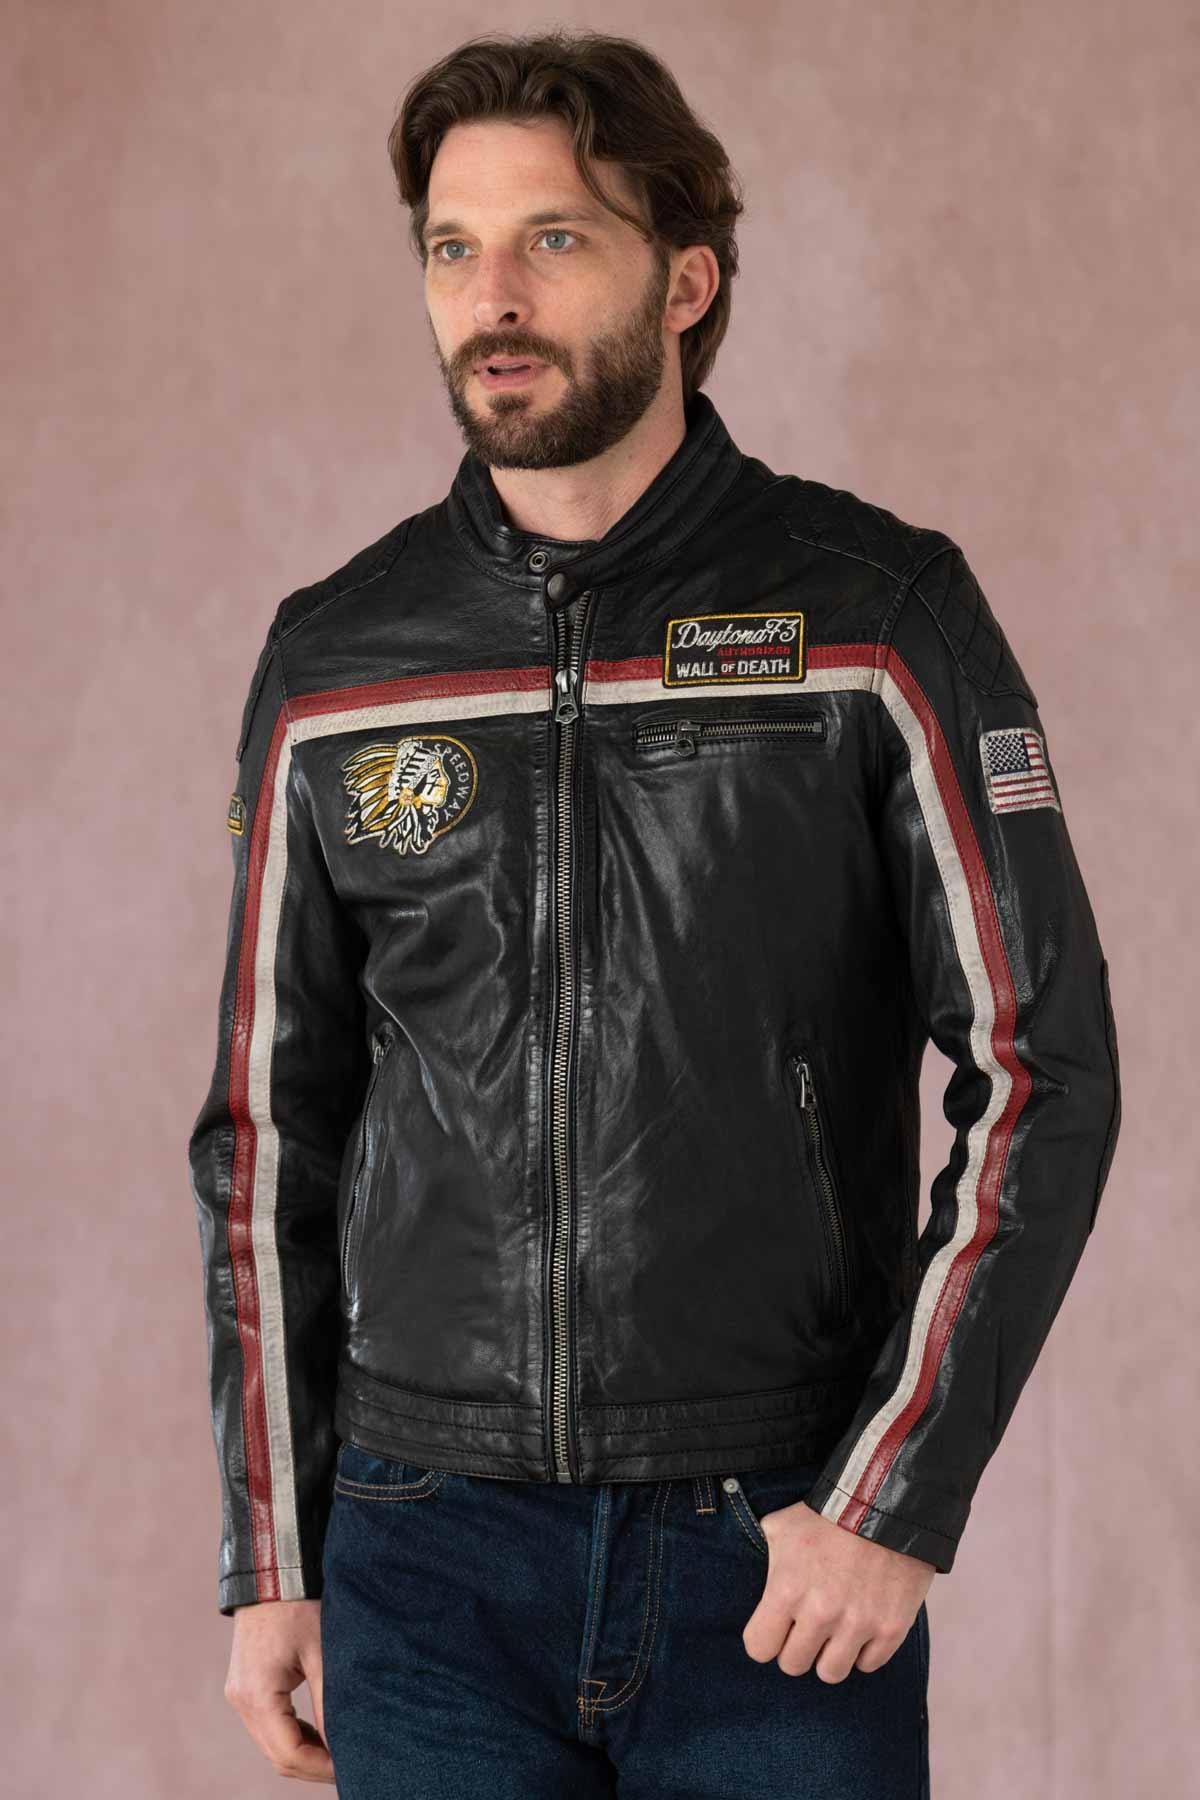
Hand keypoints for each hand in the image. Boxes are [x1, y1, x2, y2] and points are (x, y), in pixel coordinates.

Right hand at [223, 1597, 333, 1782]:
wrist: (270, 1572)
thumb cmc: (298, 1605)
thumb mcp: (321, 1652)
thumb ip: (330, 1702)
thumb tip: (345, 1743)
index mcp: (257, 1695)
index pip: (289, 1752)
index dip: (321, 1767)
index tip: (351, 1767)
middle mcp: (241, 1701)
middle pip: (277, 1756)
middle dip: (313, 1767)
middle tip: (349, 1765)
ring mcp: (239, 1696)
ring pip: (271, 1745)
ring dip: (303, 1753)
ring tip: (338, 1752)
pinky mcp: (244, 1688)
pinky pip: (267, 1727)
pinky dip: (292, 1736)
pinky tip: (319, 1734)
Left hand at [742, 1498, 934, 1681]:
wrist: (885, 1503)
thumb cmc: (828, 1515)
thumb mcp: (781, 1527)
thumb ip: (767, 1562)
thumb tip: (761, 1584)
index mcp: (786, 1591)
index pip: (759, 1648)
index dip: (765, 1639)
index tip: (776, 1629)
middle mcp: (820, 1614)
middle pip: (793, 1665)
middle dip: (797, 1647)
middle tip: (808, 1627)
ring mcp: (857, 1625)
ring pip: (830, 1673)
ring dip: (830, 1655)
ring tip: (835, 1631)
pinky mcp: (890, 1629)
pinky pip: (868, 1665)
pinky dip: (863, 1651)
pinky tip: (862, 1626)